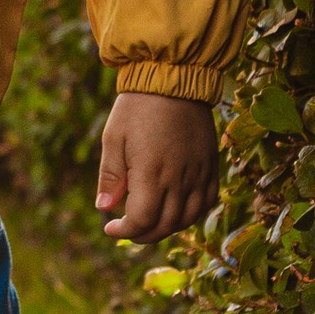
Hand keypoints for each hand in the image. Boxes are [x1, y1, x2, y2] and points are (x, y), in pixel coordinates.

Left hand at [96, 93, 219, 242]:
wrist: (173, 79)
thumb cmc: (137, 107)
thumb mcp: (114, 138)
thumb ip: (110, 177)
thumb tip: (104, 208)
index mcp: (151, 173)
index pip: (142, 221)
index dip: (125, 232)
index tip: (111, 228)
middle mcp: (179, 178)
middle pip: (165, 226)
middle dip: (143, 235)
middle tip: (127, 229)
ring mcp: (198, 173)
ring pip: (188, 218)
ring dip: (167, 227)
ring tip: (150, 221)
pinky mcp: (210, 165)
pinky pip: (207, 201)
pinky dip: (192, 213)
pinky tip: (177, 209)